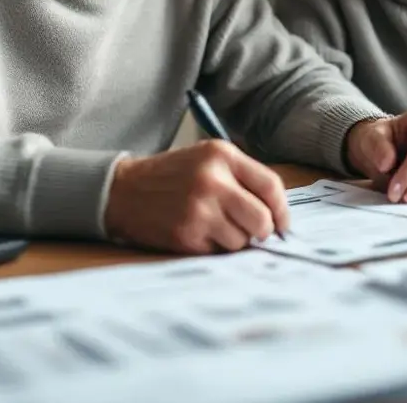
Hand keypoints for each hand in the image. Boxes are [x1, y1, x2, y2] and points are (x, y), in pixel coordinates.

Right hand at [103, 140, 289, 254]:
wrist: (123, 190)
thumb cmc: (172, 176)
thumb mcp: (207, 159)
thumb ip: (242, 178)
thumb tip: (278, 214)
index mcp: (222, 155)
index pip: (271, 186)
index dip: (282, 210)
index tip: (282, 223)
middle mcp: (212, 180)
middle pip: (262, 219)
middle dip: (262, 230)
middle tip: (253, 231)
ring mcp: (199, 209)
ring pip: (242, 240)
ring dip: (234, 240)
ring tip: (214, 226)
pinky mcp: (186, 234)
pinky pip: (218, 252)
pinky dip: (213, 247)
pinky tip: (197, 232)